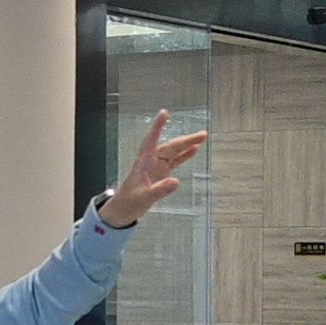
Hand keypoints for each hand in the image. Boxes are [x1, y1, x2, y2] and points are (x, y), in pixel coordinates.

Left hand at [99, 110, 208, 227]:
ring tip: (203, 137)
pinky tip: (194, 149)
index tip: (164, 113)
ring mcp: (156, 167)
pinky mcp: (161, 173)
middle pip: (169, 146)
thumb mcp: (144, 198)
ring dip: (187, 145)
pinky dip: (184, 155)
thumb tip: (175, 182)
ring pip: (174, 152)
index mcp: (143, 163)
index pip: (151, 140)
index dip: (158, 127)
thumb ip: (159, 190)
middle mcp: (150, 162)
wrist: (123, 211)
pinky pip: (175, 161)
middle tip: (202, 134)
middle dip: (185, 139)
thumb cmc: (128, 203)